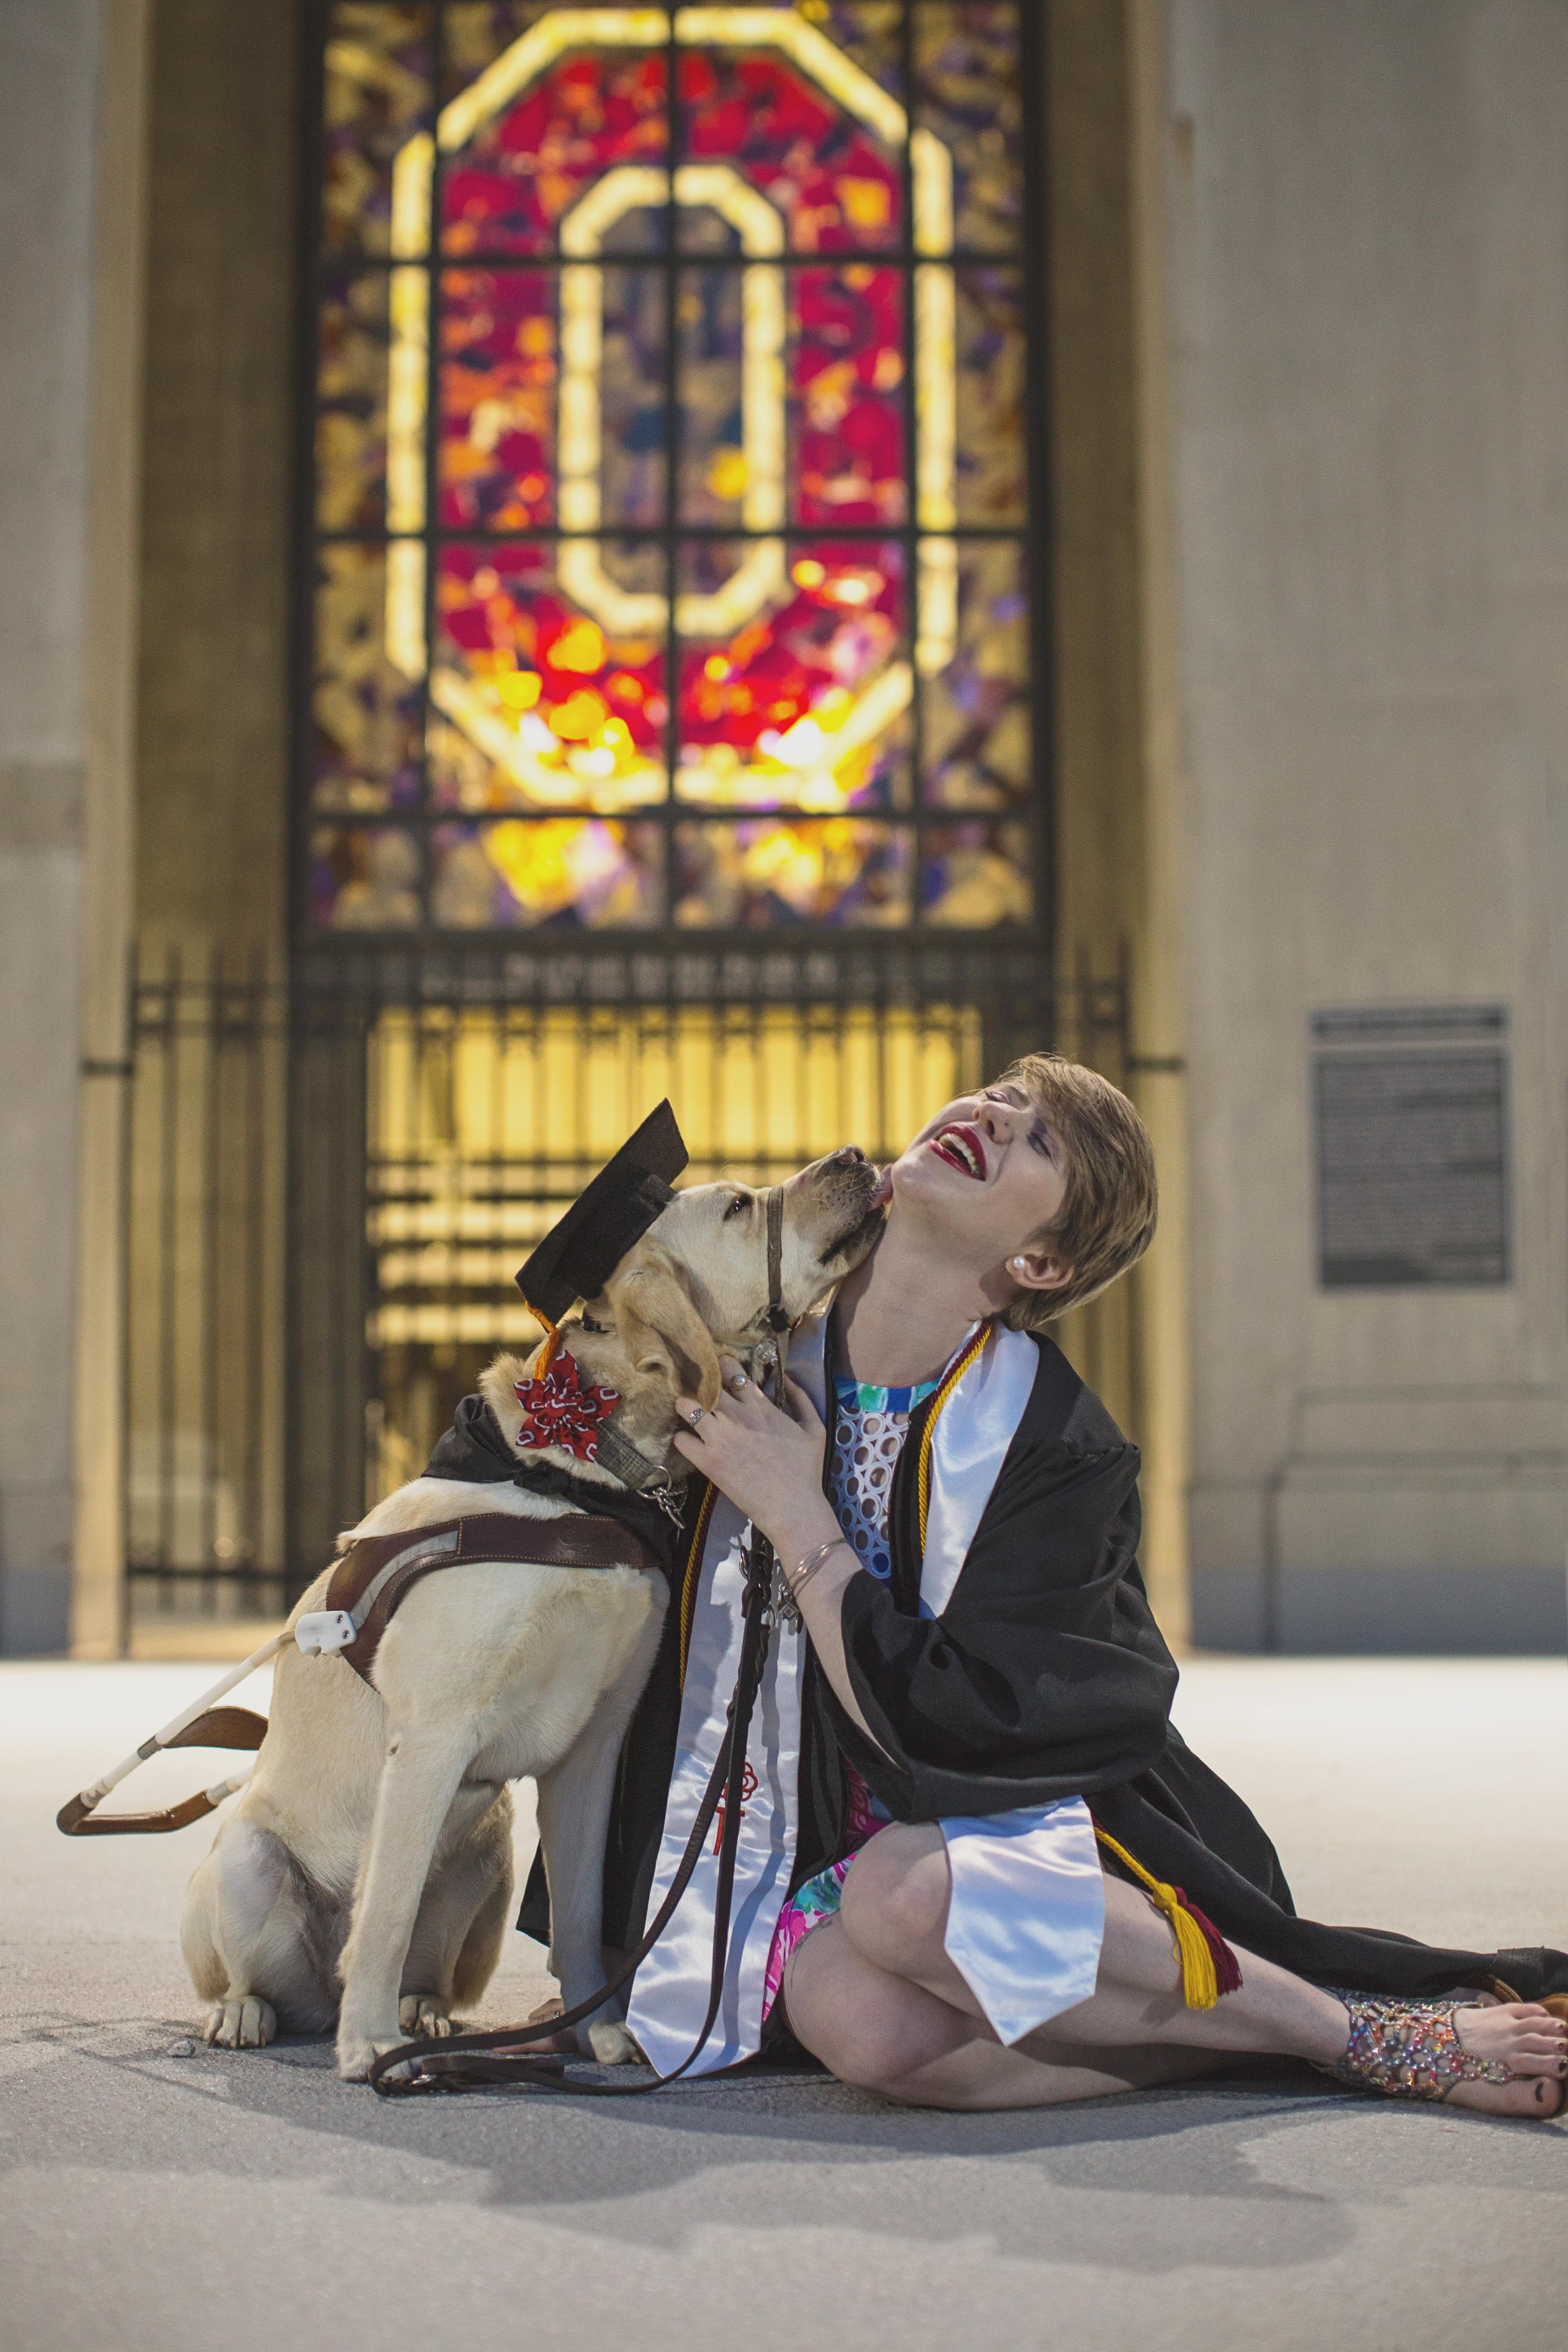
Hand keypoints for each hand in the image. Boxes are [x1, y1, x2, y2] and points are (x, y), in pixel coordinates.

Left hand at [672, 1356, 840, 1564]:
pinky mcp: (707, 1462)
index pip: (732, 1372)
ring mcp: (719, 1438)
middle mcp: (737, 1417)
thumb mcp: (814, 1428)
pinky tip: (689, 1442)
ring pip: (688, 1408)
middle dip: (699, 1383)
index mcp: (761, 1407)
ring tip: (687, 1411)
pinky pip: (681, 1440)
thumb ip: (801, 1398)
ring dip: (685, 1406)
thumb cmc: (806, 1470)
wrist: (793, 1507)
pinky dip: (681, 1438)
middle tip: (698, 1389)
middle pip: (706, 1385)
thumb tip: (788, 1375)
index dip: (723, 1367)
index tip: (721, 1371)